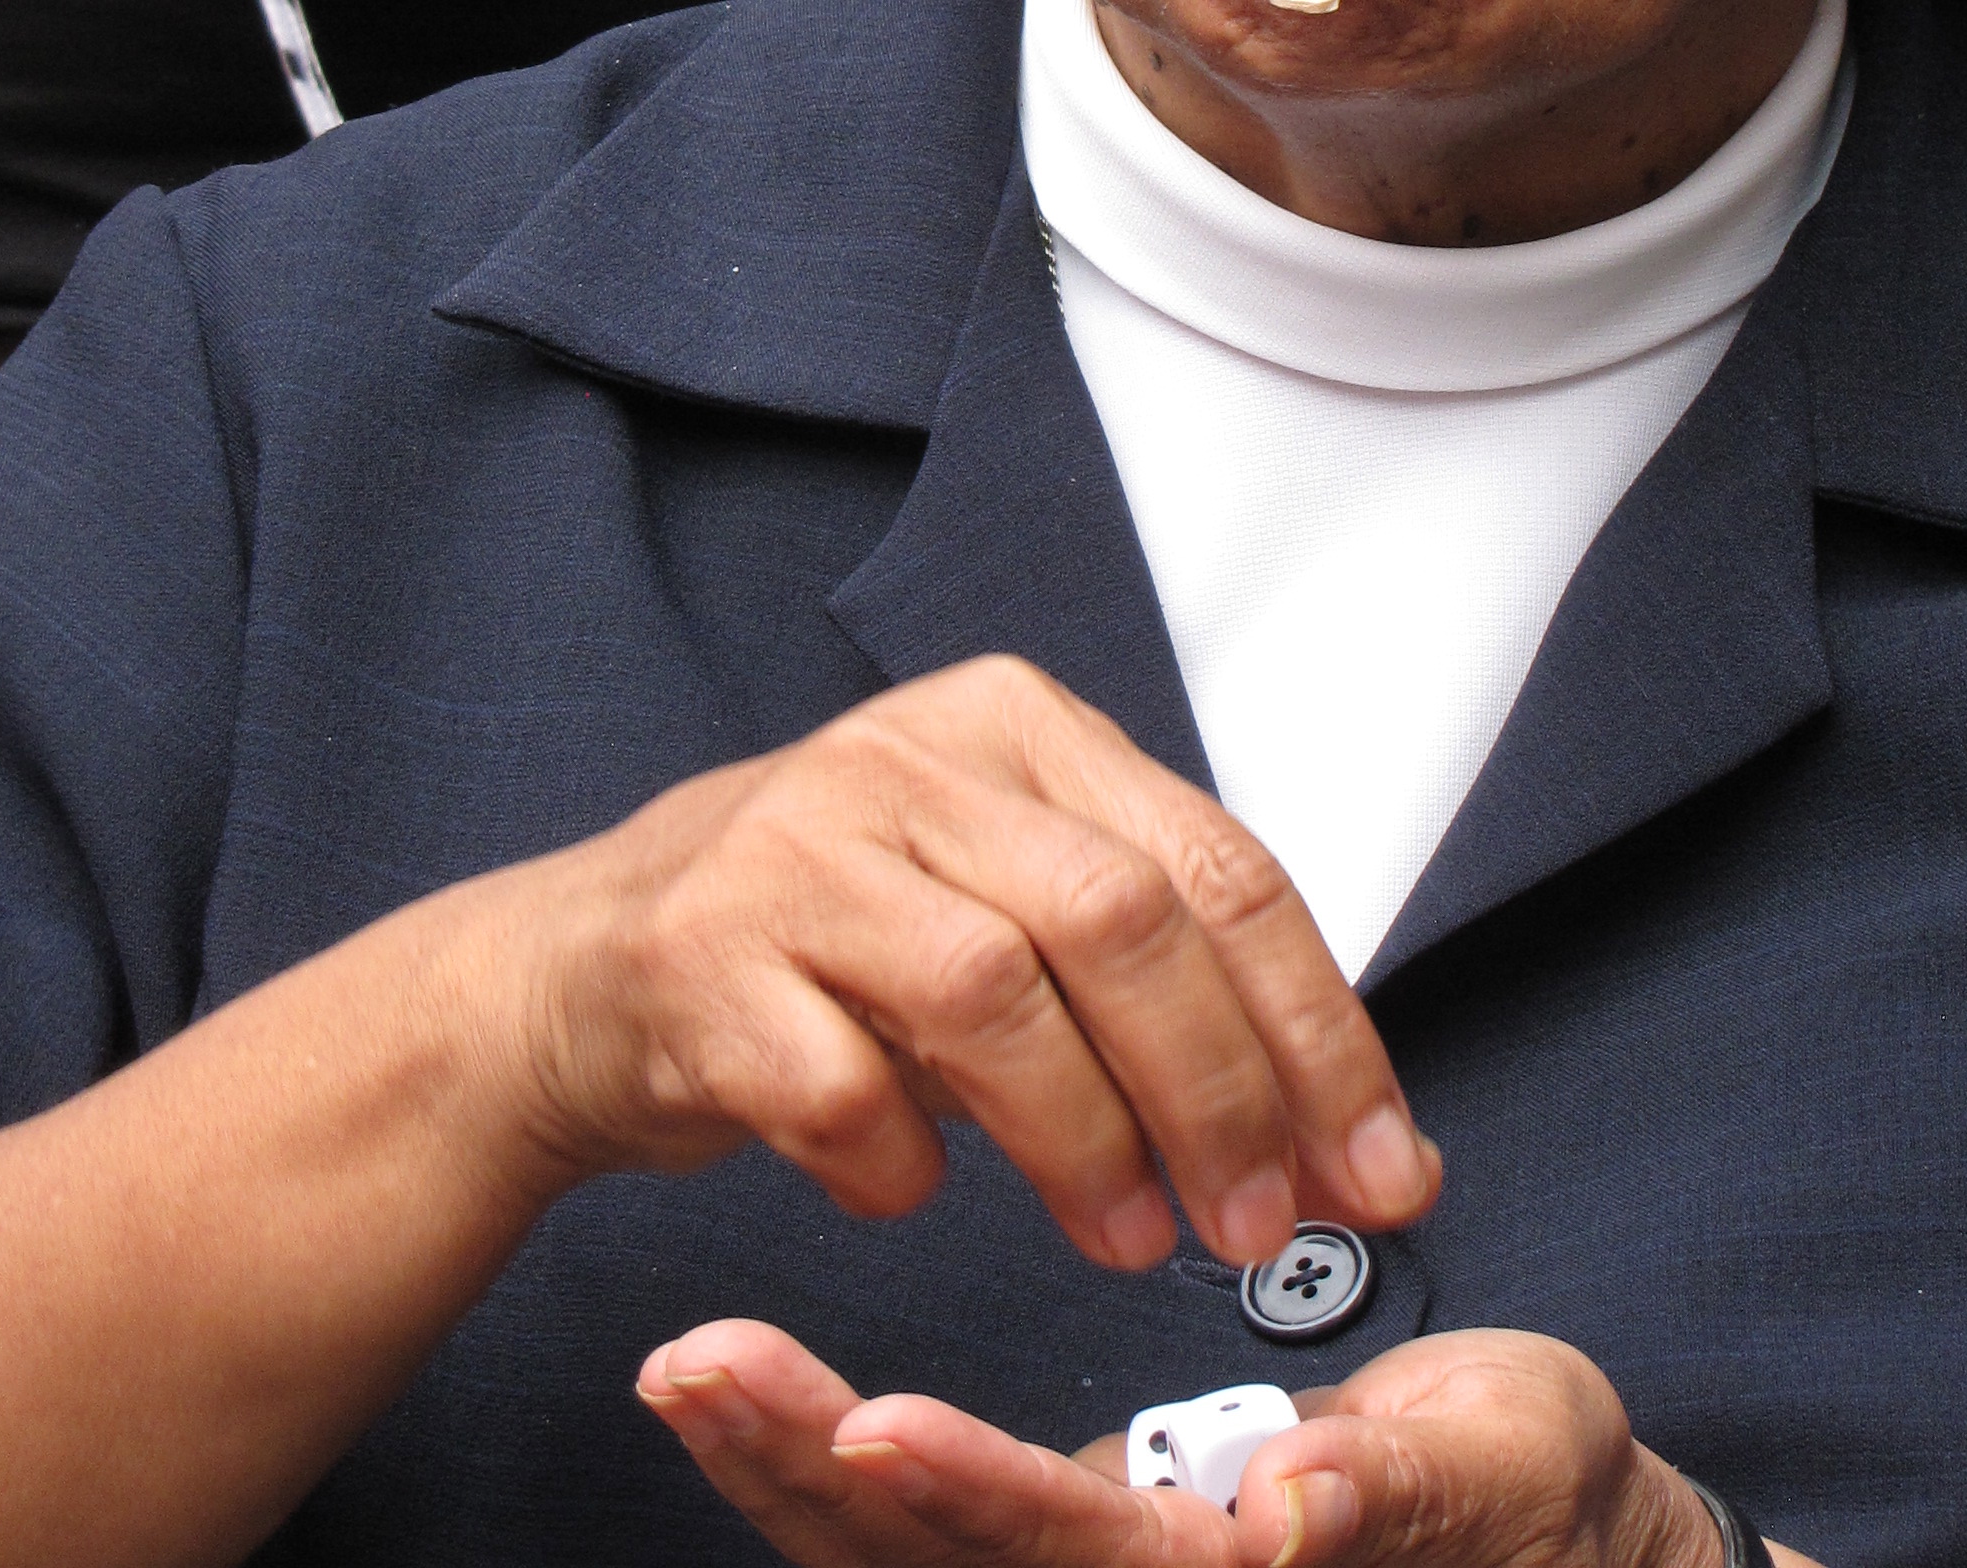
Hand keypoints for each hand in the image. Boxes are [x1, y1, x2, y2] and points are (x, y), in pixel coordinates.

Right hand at [502, 657, 1439, 1272]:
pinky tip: (909, 1191)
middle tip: (1259, 1229)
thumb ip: (1165, 994)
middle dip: (1219, 1095)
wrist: (583, 969)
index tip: (1383, 1170)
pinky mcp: (698, 956)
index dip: (1319, 1032)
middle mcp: (910, 757)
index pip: (1220, 867)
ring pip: (994, 996)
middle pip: (1122, 921)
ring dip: (1085, 1144)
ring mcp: (795, 848)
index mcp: (1017, 725)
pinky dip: (897, 1169)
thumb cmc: (831, 948)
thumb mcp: (1007, 912)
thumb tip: (1353, 1140)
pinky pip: (838, 1090)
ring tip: (1125, 1241)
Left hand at [637, 1320, 1801, 1567]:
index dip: (969, 1499)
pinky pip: (914, 1526)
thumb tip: (1294, 1504)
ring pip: (899, 1555)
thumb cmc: (1526, 1501)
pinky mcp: (1060, 1547)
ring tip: (688, 1367)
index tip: (869, 1423)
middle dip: (808, 1468)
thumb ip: (1391, 1494)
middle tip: (700, 1364)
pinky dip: (815, 1466)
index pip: (1073, 1558)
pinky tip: (737, 1399)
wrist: (1535, 1529)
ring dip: (783, 1464)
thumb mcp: (1500, 1468)